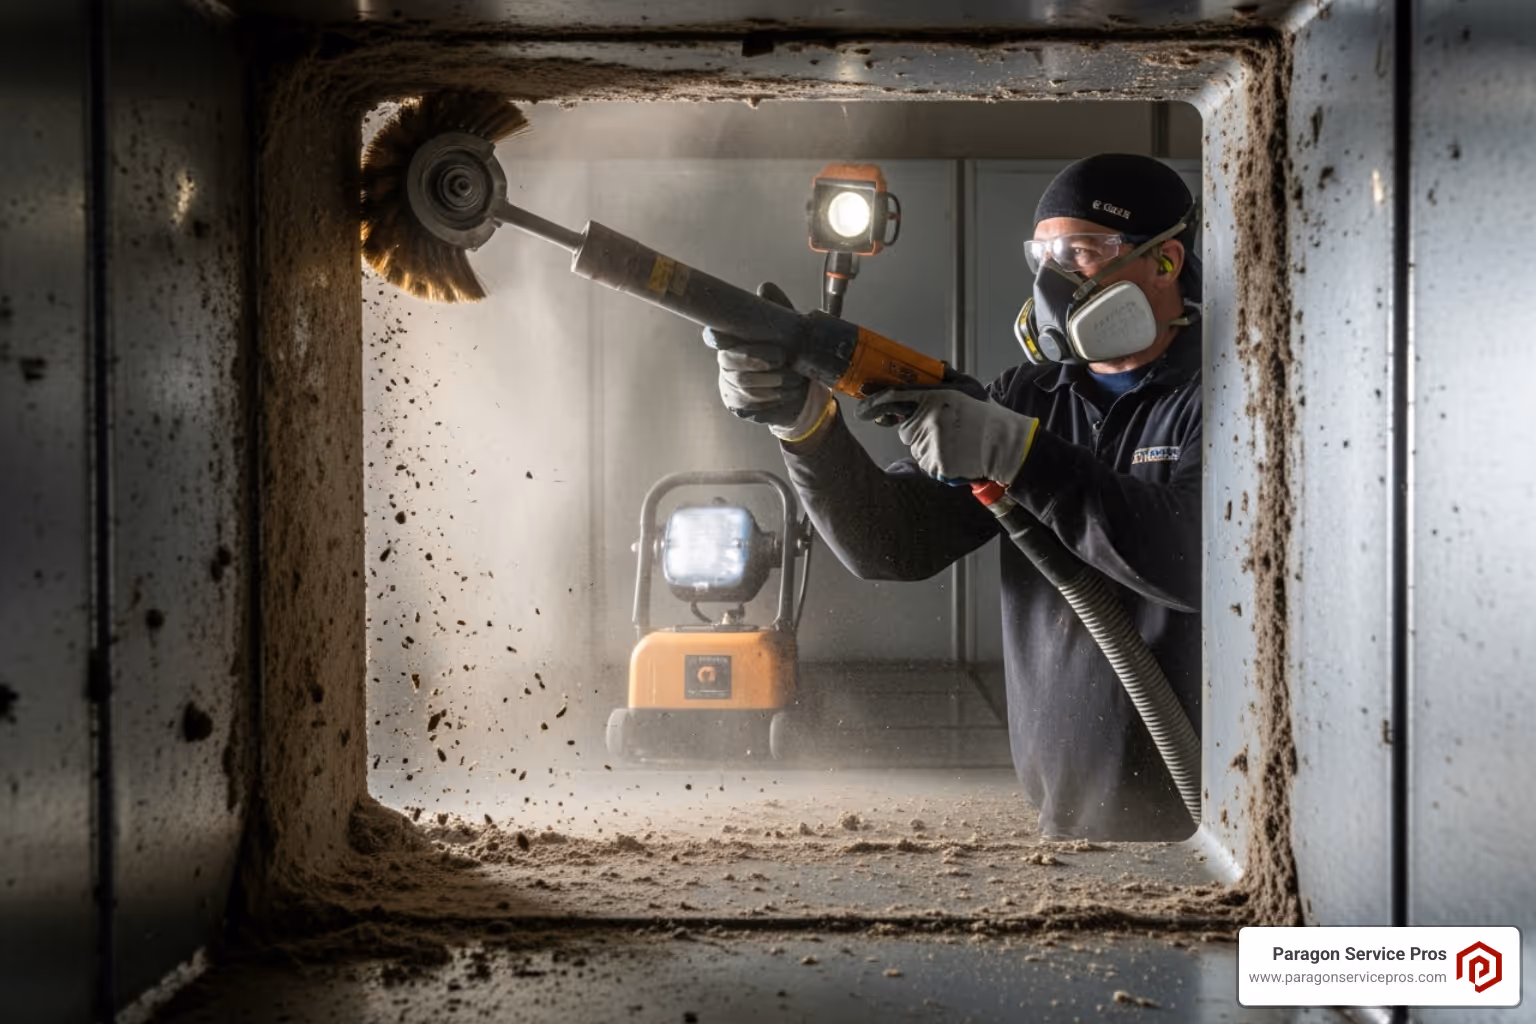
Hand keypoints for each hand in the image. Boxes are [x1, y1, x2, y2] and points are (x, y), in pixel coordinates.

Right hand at [705, 282, 834, 441]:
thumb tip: (764, 288)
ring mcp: (730, 384)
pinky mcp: (738, 405)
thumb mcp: (789, 327)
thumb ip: (776, 307)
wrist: (803, 390)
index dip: (715, 337)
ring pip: (743, 383)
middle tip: (782, 357)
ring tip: (794, 378)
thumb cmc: (791, 354)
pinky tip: (787, 392)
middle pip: (729, 360)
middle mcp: (726, 361)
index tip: (719, 335)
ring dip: (771, 380)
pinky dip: (772, 398)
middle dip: (756, 359)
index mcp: (732, 340)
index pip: (714, 336)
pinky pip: (750, 403)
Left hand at [859, 387, 1039, 485]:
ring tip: (954, 443)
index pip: (894, 398)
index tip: (861, 409)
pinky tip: (955, 456)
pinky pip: (925, 465)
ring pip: (915, 448)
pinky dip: (936, 464)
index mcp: (934, 397)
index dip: (874, 403)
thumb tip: (936, 364)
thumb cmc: (985, 417)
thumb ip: (947, 375)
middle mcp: (929, 419)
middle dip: (918, 431)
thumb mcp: (969, 386)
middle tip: (943, 431)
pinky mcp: (936, 463)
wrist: (1005, 444)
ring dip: (929, 447)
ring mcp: (932, 442)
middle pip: (905, 429)